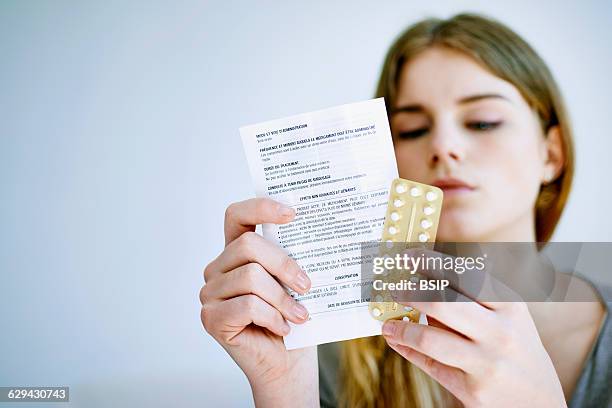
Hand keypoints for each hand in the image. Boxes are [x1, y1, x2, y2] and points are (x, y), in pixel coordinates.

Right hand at [200, 198, 318, 405]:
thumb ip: (291, 257)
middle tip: (307, 284)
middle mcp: (218, 268)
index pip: (237, 215)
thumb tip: (314, 232)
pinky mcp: (211, 318)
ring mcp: (210, 293)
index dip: (260, 207)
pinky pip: (247, 306)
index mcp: (236, 252)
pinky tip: (284, 327)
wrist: (287, 364)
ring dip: (282, 298)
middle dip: (283, 264)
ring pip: (250, 277)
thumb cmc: (292, 319)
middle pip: (247, 246)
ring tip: (300, 313)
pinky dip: (272, 317)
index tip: (292, 213)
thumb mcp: (294, 281)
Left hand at [381, 249, 566, 407]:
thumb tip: (426, 276)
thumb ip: (475, 297)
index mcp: (510, 306)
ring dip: (403, 328)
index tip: (410, 254)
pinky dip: (407, 350)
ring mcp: (487, 363)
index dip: (434, 262)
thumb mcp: (509, 317)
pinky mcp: (473, 390)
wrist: (541, 404)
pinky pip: (430, 365)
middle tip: (392, 286)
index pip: (467, 274)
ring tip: (387, 322)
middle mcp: (501, 332)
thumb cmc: (517, 350)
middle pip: (443, 302)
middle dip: (410, 291)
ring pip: (430, 339)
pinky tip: (396, 340)